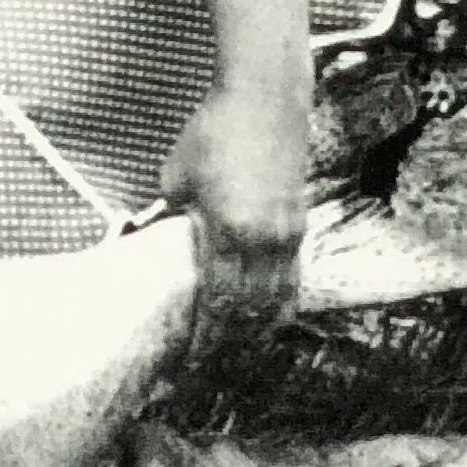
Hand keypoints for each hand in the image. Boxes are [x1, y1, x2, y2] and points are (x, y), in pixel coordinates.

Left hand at [159, 84, 310, 339]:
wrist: (264, 100)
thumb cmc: (212, 133)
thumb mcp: (175, 178)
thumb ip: (173, 217)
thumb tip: (166, 241)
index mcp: (228, 232)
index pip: (218, 301)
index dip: (206, 336)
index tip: (191, 359)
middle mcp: (264, 240)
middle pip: (251, 309)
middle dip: (232, 341)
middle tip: (214, 365)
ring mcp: (288, 232)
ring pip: (278, 296)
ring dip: (259, 326)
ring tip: (242, 350)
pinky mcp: (300, 221)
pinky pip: (292, 274)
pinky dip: (280, 299)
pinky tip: (270, 315)